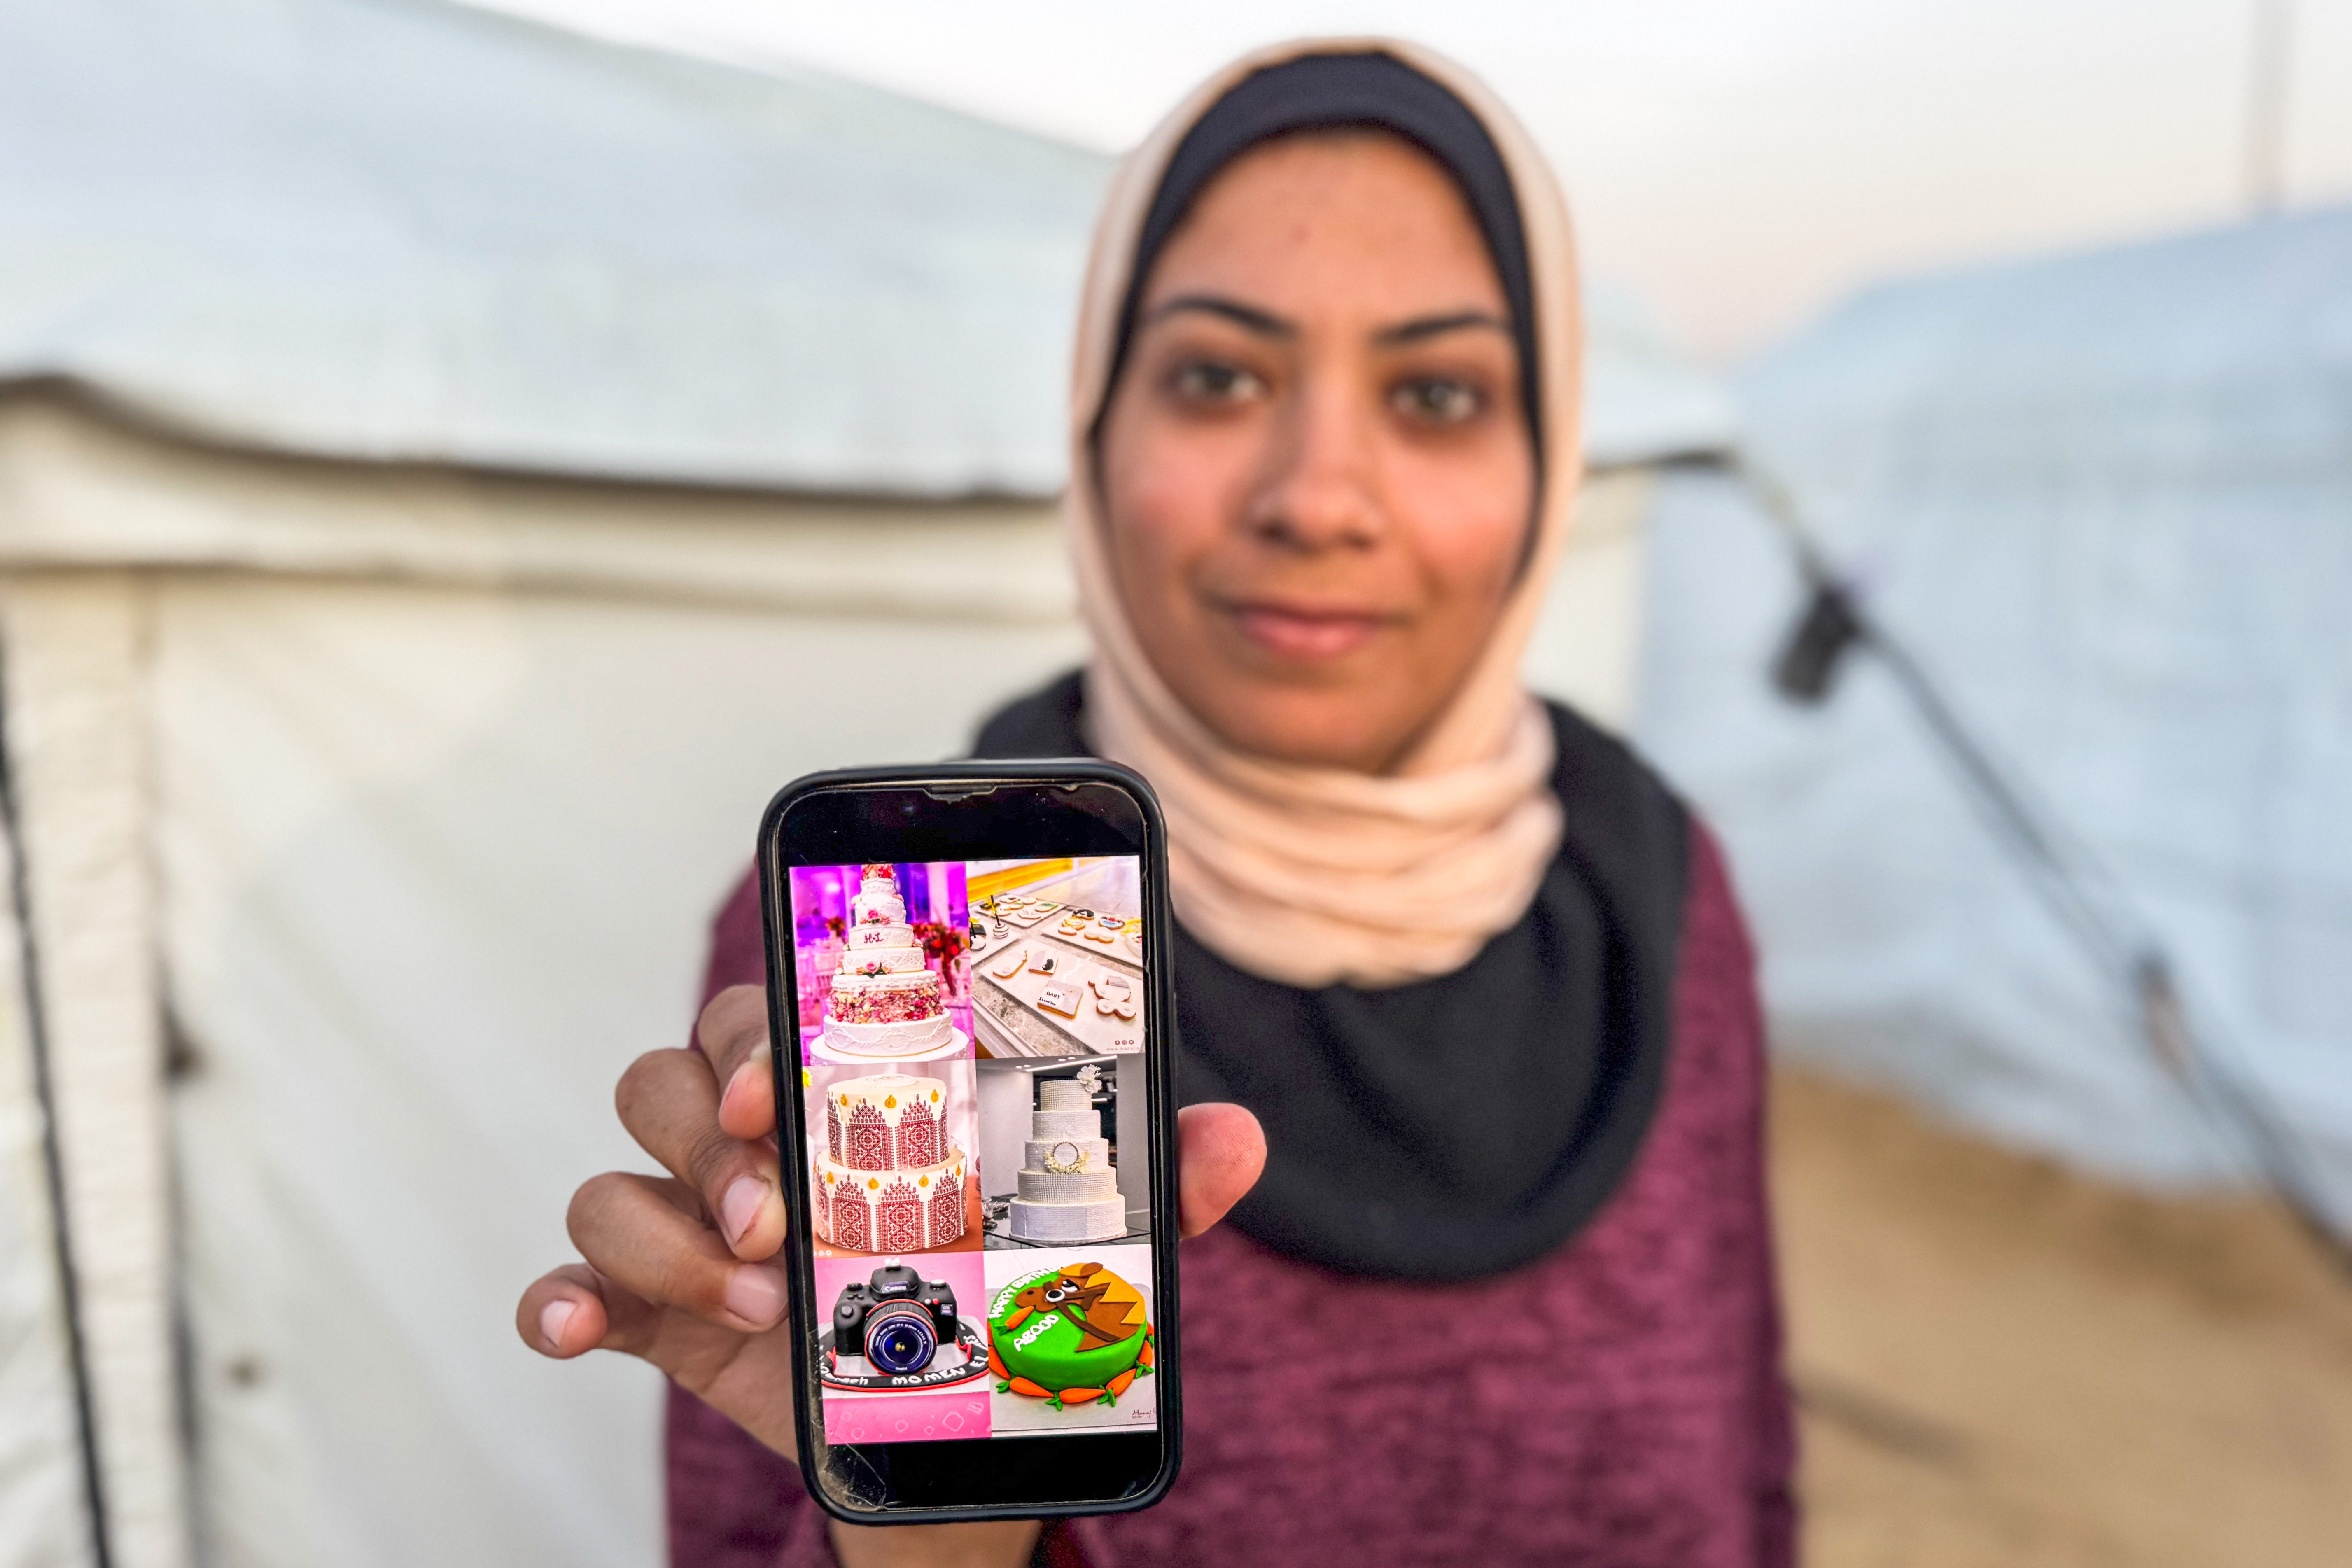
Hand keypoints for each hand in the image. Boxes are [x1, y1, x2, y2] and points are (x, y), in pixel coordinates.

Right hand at [517, 984, 1266, 1555]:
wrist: (954, 1433)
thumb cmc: (1001, 1295)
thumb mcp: (1080, 1243)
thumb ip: (1150, 1186)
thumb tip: (1232, 1136)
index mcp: (843, 1097)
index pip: (770, 1013)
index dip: (757, 1030)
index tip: (779, 1080)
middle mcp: (752, 1147)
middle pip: (674, 1080)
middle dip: (711, 1135)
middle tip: (778, 1212)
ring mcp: (697, 1231)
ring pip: (616, 1178)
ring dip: (665, 1233)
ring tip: (759, 1300)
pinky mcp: (659, 1317)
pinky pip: (574, 1285)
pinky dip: (561, 1298)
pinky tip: (577, 1324)